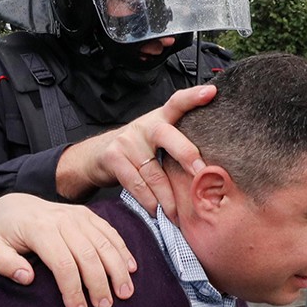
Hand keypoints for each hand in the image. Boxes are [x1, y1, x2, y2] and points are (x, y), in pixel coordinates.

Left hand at [0, 193, 135, 306]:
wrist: (14, 204)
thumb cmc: (5, 232)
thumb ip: (5, 264)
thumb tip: (27, 278)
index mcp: (39, 229)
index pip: (62, 263)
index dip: (73, 289)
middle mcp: (62, 220)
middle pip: (88, 255)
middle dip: (99, 283)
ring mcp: (77, 215)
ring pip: (104, 242)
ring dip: (117, 269)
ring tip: (125, 293)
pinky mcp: (87, 214)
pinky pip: (109, 231)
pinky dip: (123, 249)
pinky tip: (131, 268)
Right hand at [55, 85, 216, 221]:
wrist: (95, 157)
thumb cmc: (136, 150)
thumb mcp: (155, 140)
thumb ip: (176, 143)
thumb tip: (209, 171)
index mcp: (159, 119)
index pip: (177, 103)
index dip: (193, 97)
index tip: (212, 92)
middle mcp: (144, 126)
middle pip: (167, 136)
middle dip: (186, 155)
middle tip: (201, 173)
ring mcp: (127, 141)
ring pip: (154, 172)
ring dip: (168, 197)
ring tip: (179, 214)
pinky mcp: (114, 158)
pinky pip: (136, 184)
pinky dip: (149, 202)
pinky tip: (157, 212)